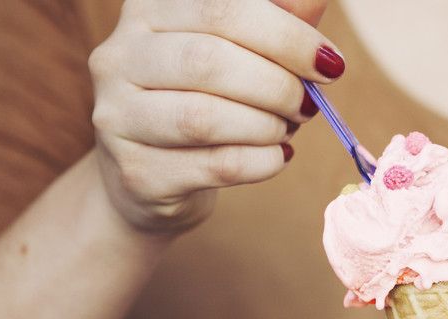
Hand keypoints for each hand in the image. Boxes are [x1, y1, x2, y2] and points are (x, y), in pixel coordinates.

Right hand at [88, 0, 338, 233]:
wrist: (155, 173)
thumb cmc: (209, 96)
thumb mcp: (244, 47)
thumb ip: (279, 17)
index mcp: (149, 9)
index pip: (224, 8)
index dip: (288, 36)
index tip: (330, 63)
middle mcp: (119, 56)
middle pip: (209, 60)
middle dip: (278, 85)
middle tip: (308, 104)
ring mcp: (118, 116)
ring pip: (204, 117)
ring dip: (267, 125)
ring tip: (287, 128)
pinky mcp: (137, 173)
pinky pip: (216, 165)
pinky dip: (262, 161)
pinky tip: (276, 157)